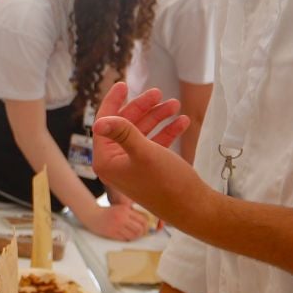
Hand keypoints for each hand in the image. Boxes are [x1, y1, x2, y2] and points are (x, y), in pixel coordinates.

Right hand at [76, 198, 149, 241]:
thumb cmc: (107, 212)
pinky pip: (125, 239)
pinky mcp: (112, 233)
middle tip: (141, 234)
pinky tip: (126, 237)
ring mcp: (117, 226)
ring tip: (134, 236)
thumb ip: (131, 213)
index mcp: (125, 210)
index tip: (145, 228)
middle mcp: (122, 217)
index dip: (146, 225)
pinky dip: (128, 239)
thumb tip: (144, 222)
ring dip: (135, 237)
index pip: (142, 219)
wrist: (92, 215)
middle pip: (139, 229)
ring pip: (133, 235)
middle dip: (142, 233)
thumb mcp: (120, 208)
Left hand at [90, 82, 203, 226]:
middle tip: (160, 93)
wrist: (194, 209)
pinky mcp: (149, 169)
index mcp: (106, 161)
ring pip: (142, 132)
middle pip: (125, 125)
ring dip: (158, 117)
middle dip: (143, 108)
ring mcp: (132, 166)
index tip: (123, 83)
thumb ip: (123, 133)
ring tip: (176, 105)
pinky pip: (154, 144)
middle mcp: (116, 164)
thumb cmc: (167, 183)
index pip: (104, 124)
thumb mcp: (144, 153)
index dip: (113, 102)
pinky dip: (167, 132)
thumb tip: (98, 122)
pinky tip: (182, 122)